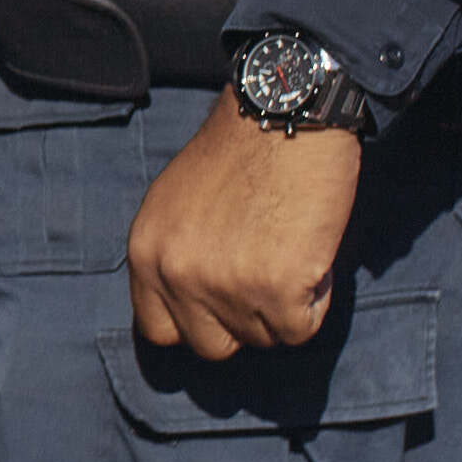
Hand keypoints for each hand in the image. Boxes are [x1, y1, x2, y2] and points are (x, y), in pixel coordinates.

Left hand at [127, 94, 364, 358]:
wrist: (286, 116)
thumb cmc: (241, 153)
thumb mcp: (176, 205)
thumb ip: (176, 254)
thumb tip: (193, 304)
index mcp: (145, 253)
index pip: (159, 331)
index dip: (197, 322)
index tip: (223, 304)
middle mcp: (175, 274)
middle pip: (211, 346)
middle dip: (243, 321)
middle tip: (266, 278)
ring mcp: (223, 286)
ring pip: (262, 338)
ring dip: (284, 306)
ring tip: (289, 249)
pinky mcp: (275, 289)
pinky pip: (301, 329)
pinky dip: (315, 300)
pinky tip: (311, 253)